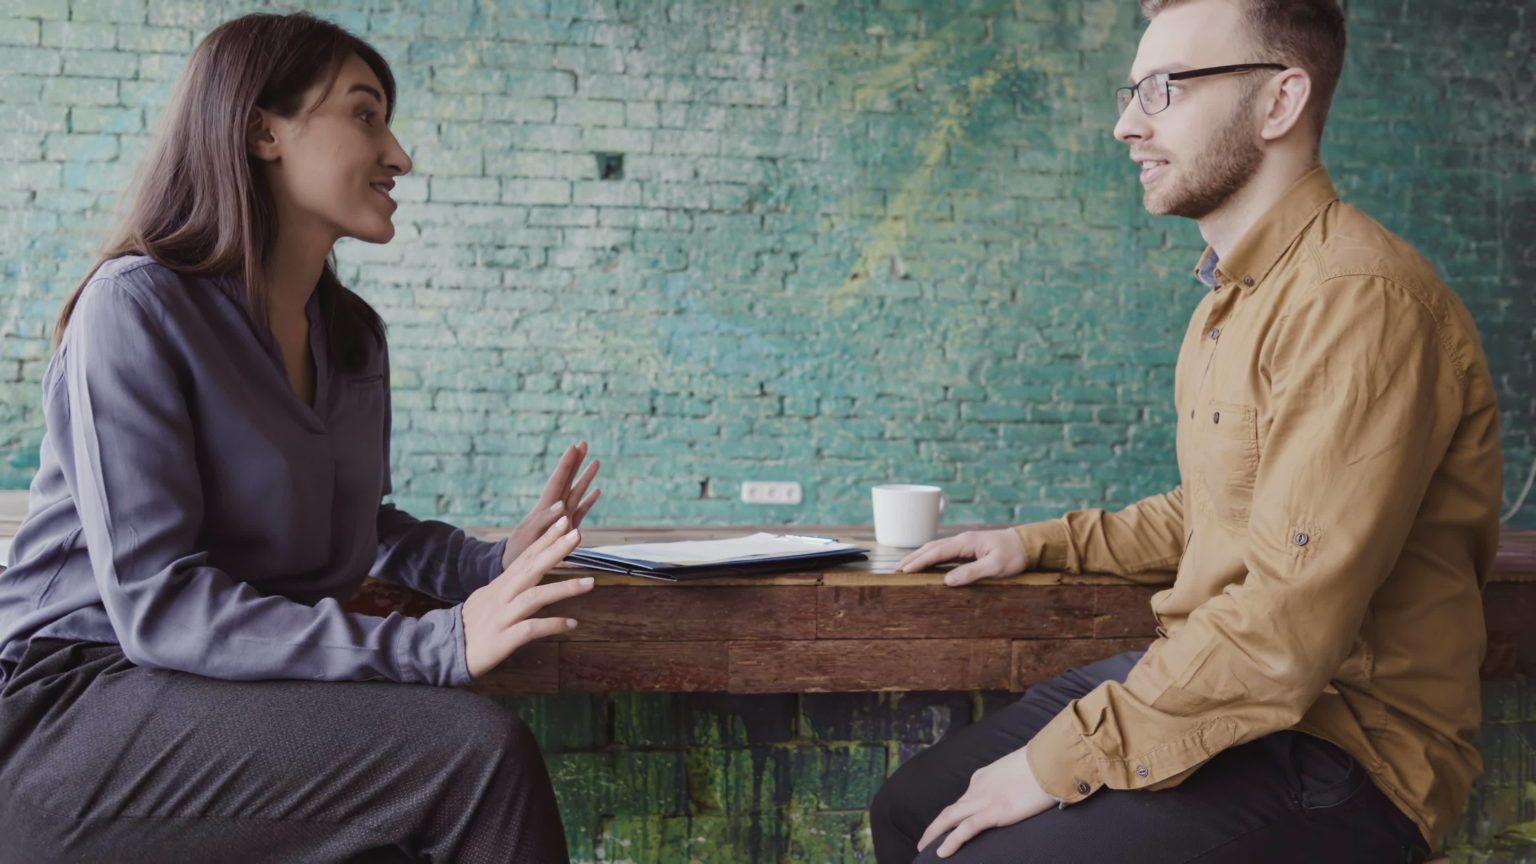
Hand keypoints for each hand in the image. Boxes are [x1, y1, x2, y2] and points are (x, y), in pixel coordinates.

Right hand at [464, 516, 593, 678]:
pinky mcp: (503, 639)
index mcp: (501, 585)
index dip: (546, 539)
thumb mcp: (488, 597)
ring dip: (564, 589)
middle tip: (577, 533)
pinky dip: (552, 625)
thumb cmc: (471, 625)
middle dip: (555, 550)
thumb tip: (526, 572)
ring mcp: (503, 617)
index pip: (526, 556)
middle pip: (531, 568)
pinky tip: (572, 624)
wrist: (444, 651)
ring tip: (590, 583)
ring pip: (535, 597)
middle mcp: (503, 596)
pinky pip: (530, 630)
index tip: (565, 521)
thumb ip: (508, 585)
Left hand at [503, 441, 600, 568]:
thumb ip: (544, 521)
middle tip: (583, 443)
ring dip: (585, 478)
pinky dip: (589, 500)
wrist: (511, 564)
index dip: (566, 464)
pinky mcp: (566, 529)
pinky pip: (580, 511)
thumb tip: (561, 506)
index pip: (557, 481)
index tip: (573, 446)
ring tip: (596, 462)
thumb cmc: (518, 552)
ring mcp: (561, 518)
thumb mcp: (528, 536)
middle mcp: (555, 509)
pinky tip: (597, 491)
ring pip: (576, 493)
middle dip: (575, 462)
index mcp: (545, 508)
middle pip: (567, 481)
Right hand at [895, 528, 1027, 585]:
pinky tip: (928, 563)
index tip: (904, 570)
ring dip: (920, 556)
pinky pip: (944, 551)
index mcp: (965, 542)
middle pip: (931, 547)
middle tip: (897, 570)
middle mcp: (962, 540)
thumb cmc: (1014, 555)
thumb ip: (971, 573)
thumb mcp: (995, 567)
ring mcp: (965, 542)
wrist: (1027, 543)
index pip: (936, 552)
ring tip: (906, 566)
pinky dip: (931, 556)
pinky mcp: (969, 547)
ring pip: (936, 548)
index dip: (919, 562)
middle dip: (913, 558)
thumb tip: (947, 581)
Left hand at [918, 746, 1056, 857]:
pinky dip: (951, 841)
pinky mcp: (995, 811)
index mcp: (983, 777)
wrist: (1052, 760)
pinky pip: (966, 829)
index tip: (945, 827)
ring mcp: (985, 800)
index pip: (963, 800)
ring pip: (950, 819)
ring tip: (924, 849)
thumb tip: (1017, 793)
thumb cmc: (1043, 766)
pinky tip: (941, 853)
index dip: (952, 815)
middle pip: (949, 811)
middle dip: (934, 828)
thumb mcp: (1019, 773)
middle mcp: (978, 787)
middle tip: (923, 842)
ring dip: (934, 835)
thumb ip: (1011, 784)